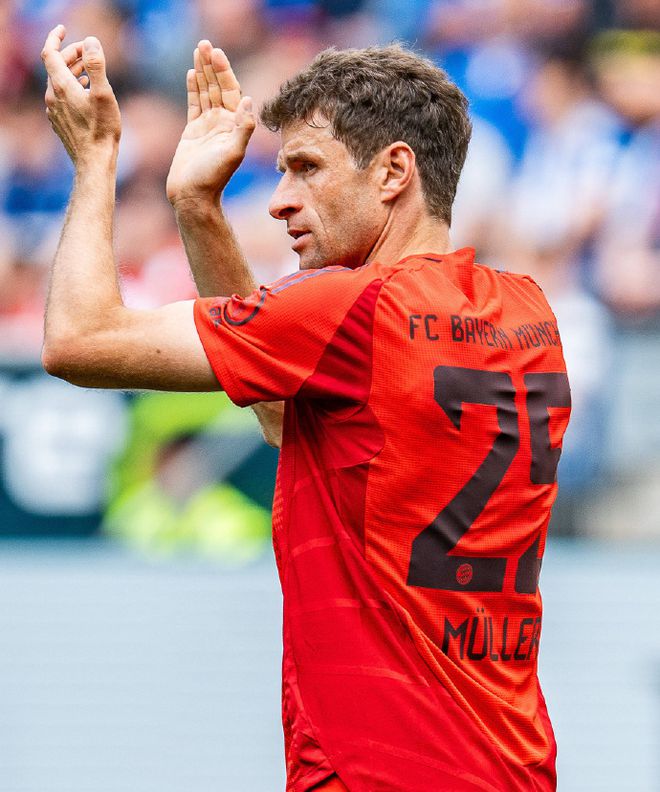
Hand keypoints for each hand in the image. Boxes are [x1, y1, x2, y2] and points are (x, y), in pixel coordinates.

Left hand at [42, 25, 120, 164]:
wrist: (94, 161)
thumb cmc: (101, 129)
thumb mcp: (103, 94)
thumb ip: (96, 65)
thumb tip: (91, 41)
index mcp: (61, 86)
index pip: (50, 53)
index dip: (56, 38)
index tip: (64, 29)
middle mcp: (52, 97)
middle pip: (56, 67)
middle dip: (71, 55)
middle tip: (89, 52)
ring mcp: (54, 111)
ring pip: (58, 83)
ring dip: (72, 72)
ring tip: (89, 71)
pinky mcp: (60, 122)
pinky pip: (61, 98)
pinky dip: (71, 88)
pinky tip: (84, 93)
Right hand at [166, 40, 254, 207]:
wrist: (193, 195)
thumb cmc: (213, 178)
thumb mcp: (233, 153)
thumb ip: (243, 127)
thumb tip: (248, 99)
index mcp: (234, 125)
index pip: (231, 91)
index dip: (224, 71)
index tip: (216, 53)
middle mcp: (223, 123)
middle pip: (218, 87)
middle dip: (212, 65)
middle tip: (205, 44)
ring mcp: (208, 126)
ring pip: (206, 92)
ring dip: (202, 71)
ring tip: (198, 49)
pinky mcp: (193, 131)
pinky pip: (194, 104)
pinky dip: (193, 88)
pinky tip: (191, 73)